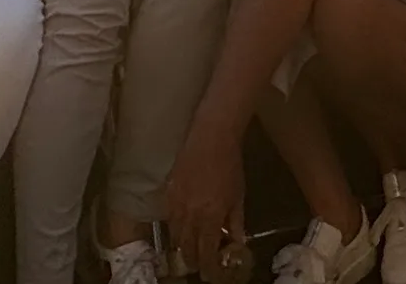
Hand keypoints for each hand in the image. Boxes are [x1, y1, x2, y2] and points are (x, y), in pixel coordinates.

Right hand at [166, 129, 244, 283]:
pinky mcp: (167, 190)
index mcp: (210, 215)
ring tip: (188, 251)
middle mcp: (190, 212)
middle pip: (186, 247)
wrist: (211, 135)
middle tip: (199, 266)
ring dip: (182, 246)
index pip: (206, 251)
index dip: (208, 267)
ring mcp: (176, 201)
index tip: (211, 275)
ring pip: (174, 234)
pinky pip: (167, 217)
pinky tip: (180, 229)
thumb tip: (236, 242)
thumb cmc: (230, 165)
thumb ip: (236, 222)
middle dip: (193, 261)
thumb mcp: (238, 197)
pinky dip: (174, 227)